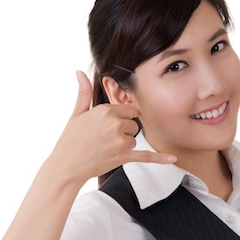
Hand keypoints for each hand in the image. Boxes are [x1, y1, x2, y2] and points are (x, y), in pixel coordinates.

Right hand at [46, 71, 175, 185]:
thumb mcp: (77, 113)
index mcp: (105, 111)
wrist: (66, 167)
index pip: (128, 110)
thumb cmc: (69, 140)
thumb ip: (83, 92)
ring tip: (104, 149)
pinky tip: (173, 159)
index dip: (121, 118)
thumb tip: (79, 72)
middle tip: (104, 140)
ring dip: (124, 145)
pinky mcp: (123, 157)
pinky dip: (160, 158)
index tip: (110, 125)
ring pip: (134, 139)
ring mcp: (120, 141)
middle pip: (133, 124)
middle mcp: (115, 124)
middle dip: (123, 132)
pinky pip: (146, 156)